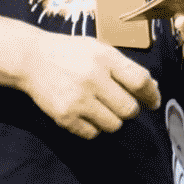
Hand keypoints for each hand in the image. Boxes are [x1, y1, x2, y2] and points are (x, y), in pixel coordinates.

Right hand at [17, 31, 160, 138]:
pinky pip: (93, 133)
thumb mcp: (98, 49)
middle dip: (129, 109)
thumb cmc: (69, 53)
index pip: (140, 82)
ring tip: (100, 107)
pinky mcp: (65, 116)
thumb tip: (152, 88)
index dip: (152, 95)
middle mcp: (93, 78)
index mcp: (104, 58)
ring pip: (114, 125)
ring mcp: (78, 99)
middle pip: (130, 109)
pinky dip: (94, 127)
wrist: (30, 59)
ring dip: (112, 119)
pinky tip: (85, 113)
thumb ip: (124, 67)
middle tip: (119, 102)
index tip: (153, 101)